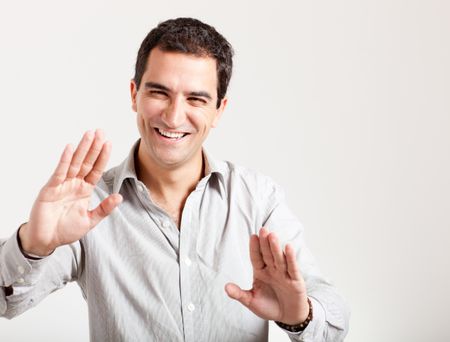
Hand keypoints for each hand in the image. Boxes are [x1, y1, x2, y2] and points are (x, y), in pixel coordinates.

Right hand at [20, 130, 122, 255]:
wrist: (46, 240)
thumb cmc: (66, 230)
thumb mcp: (90, 220)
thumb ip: (104, 209)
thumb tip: (119, 197)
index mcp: (85, 189)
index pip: (96, 169)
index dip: (102, 157)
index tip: (109, 143)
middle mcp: (74, 184)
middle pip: (86, 162)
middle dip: (94, 147)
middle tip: (101, 131)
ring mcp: (62, 184)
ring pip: (74, 163)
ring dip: (82, 148)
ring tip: (89, 134)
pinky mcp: (50, 188)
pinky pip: (59, 172)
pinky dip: (65, 160)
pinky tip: (70, 148)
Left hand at [225, 227, 309, 324]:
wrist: (288, 317)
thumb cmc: (269, 306)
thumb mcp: (251, 301)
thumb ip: (239, 294)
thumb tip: (226, 287)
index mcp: (261, 272)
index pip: (256, 257)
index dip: (254, 247)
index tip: (252, 236)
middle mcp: (272, 270)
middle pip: (268, 254)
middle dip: (265, 242)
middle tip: (263, 229)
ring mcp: (284, 274)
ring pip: (279, 258)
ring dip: (276, 247)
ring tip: (272, 235)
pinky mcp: (295, 281)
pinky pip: (292, 268)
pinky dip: (291, 258)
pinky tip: (288, 247)